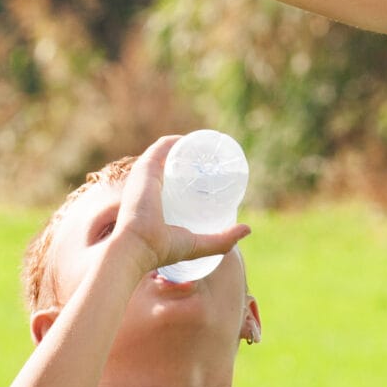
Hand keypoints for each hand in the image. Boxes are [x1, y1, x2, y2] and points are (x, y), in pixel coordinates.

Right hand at [106, 134, 251, 278]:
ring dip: (187, 147)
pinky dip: (178, 140)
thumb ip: (223, 241)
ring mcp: (145, 175)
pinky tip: (194, 139)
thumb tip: (247, 229)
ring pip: (168, 153)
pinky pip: (163, 146)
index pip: (172, 183)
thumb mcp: (198, 244)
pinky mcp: (146, 167)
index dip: (190, 177)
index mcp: (154, 202)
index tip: (210, 175)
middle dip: (191, 161)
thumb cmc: (163, 248)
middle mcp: (148, 186)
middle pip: (171, 166)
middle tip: (212, 162)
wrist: (139, 244)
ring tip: (207, 148)